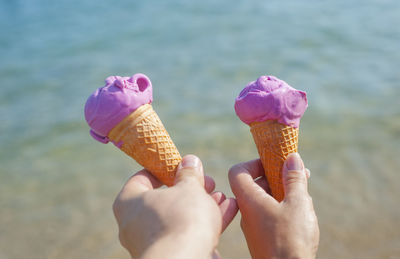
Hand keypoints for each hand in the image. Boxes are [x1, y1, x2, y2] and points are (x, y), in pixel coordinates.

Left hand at [113, 155, 237, 258]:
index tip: (182, 164)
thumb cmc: (181, 219)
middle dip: (191, 189)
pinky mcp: (172, 255)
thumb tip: (189, 161)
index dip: (164, 169)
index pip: (142, 178)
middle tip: (208, 181)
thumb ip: (189, 173)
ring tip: (221, 195)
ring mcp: (153, 242)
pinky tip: (229, 209)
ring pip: (180, 217)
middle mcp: (136, 224)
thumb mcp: (188, 187)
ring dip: (203, 205)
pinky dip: (206, 222)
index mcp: (129, 202)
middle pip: (166, 199)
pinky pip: (188, 234)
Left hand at [229, 153, 318, 258]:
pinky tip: (300, 212)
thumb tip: (292, 158)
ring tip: (303, 192)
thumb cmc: (291, 239)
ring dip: (281, 191)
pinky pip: (268, 215)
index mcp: (249, 200)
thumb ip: (294, 179)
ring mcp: (253, 226)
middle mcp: (246, 212)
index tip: (274, 163)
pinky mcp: (261, 238)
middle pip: (254, 184)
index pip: (238, 171)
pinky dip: (282, 207)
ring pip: (264, 200)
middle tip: (297, 174)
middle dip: (276, 176)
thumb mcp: (297, 204)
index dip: (254, 163)